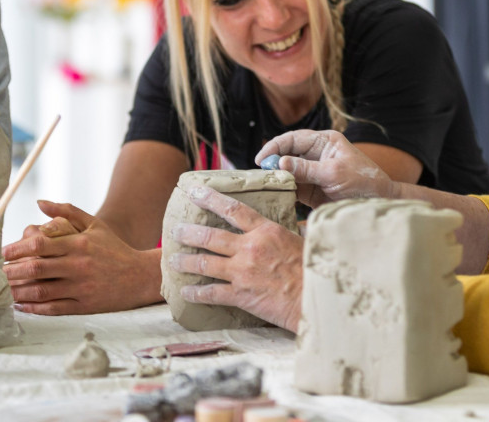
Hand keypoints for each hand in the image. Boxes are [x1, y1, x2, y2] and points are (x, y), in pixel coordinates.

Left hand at [2, 200, 159, 313]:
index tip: (3, 252)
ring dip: (18, 291)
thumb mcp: (94, 225)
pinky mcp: (84, 305)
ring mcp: (81, 287)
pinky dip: (33, 308)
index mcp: (79, 243)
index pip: (40, 245)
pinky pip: (53, 308)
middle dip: (11, 271)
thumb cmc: (115, 248)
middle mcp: (78, 265)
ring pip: (41, 290)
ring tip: (2, 289)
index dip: (16, 249)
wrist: (140, 276)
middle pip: (36, 268)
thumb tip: (39, 202)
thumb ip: (66, 212)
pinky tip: (20, 304)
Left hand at [167, 186, 302, 331]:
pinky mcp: (241, 295)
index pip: (232, 209)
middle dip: (188, 233)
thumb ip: (284, 232)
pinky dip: (195, 293)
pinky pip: (211, 293)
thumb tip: (284, 227)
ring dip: (185, 262)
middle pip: (210, 237)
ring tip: (172, 260)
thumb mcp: (300, 241)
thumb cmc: (314, 269)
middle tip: (174, 230)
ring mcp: (243, 272)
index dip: (210, 198)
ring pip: (204, 264)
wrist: (316, 297)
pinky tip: (186, 292)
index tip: (194, 191)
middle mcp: (250, 248)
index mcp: (266, 231)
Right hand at [254, 129, 395, 206]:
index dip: (275, 147)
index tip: (262, 159)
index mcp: (324, 141)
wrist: (379, 202)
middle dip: (273, 163)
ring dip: (276, 178)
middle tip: (260, 175)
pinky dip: (283, 192)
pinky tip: (275, 196)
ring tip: (264, 186)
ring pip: (287, 172)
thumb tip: (280, 163)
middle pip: (287, 154)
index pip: (293, 138)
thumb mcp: (334, 173)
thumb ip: (306, 169)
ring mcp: (313, 172)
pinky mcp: (311, 190)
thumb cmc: (363, 181)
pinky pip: (292, 188)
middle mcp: (316, 154)